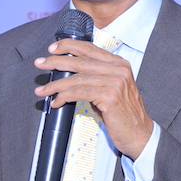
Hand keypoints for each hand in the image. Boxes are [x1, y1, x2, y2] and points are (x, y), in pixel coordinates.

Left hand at [34, 38, 152, 159]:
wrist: (140, 134)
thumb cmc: (122, 114)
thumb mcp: (110, 90)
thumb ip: (94, 78)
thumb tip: (67, 75)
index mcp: (119, 64)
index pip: (90, 48)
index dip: (68, 46)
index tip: (52, 48)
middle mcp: (118, 69)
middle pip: (80, 61)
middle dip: (56, 61)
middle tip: (40, 63)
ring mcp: (115, 82)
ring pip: (77, 78)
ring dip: (55, 84)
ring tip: (42, 90)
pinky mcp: (110, 96)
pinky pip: (79, 93)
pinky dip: (63, 96)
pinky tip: (56, 102)